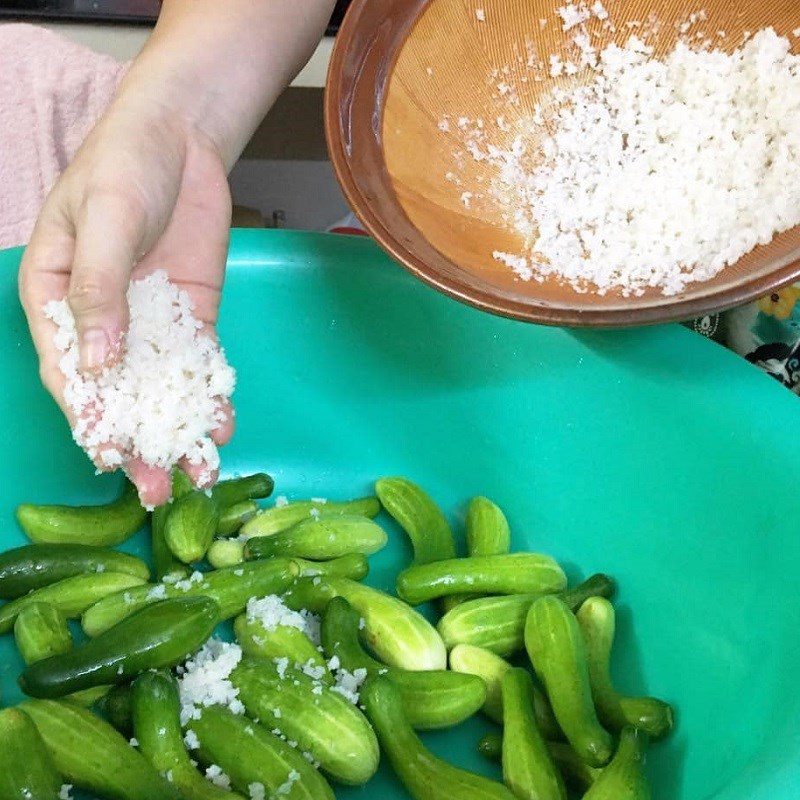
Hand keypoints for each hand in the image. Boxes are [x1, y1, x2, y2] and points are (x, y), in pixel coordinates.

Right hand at [19, 99, 233, 506]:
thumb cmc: (124, 166)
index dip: (90, 417)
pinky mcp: (190, 317)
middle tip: (158, 492)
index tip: (112, 458)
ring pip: (161, 388)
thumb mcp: (106, 221)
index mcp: (56, 300)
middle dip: (137, 443)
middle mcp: (101, 322)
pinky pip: (199, 363)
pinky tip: (223, 425)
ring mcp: (148, 323)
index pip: (69, 372)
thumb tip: (96, 363)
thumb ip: (101, 290)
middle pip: (117, 393)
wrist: (182, 140)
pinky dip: (210, 395)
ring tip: (198, 475)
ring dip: (177, 431)